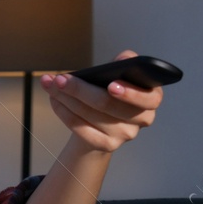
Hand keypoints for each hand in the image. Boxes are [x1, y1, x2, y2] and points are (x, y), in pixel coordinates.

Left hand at [39, 48, 161, 153]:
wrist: (100, 123)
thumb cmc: (112, 92)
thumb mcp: (121, 75)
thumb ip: (125, 63)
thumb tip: (124, 58)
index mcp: (152, 98)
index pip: (148, 98)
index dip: (130, 92)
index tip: (110, 84)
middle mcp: (143, 119)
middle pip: (108, 104)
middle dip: (80, 89)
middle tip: (60, 79)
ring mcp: (125, 135)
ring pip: (90, 114)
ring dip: (65, 97)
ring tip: (50, 84)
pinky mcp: (106, 145)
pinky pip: (80, 127)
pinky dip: (63, 111)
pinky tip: (55, 100)